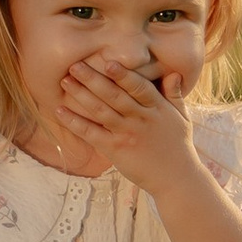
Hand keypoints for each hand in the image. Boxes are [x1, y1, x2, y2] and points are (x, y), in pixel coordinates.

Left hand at [55, 51, 194, 182]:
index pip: (139, 87)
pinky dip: (75, 122)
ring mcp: (127, 135)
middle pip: (114, 96)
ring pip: (101, 112)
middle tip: (75, 65)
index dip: (123, 75)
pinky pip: (92, 134)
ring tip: (65, 81)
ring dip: (81, 96)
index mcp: (157, 108)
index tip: (108, 62)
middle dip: (94, 79)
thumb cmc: (178, 146)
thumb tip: (173, 73)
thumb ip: (175, 94)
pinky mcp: (115, 150)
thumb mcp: (181, 117)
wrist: (176, 179)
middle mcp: (141, 119)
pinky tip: (60, 111)